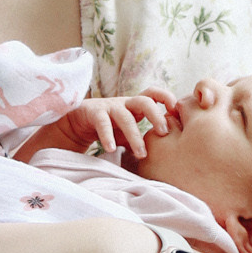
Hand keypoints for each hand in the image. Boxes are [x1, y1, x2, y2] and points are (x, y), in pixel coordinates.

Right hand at [25, 90, 178, 163]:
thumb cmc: (109, 130)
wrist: (76, 125)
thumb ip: (144, 139)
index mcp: (135, 106)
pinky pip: (102, 123)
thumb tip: (168, 158)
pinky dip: (108, 136)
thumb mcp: (128, 133)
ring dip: (135, 135)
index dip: (166, 97)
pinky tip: (112, 149)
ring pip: (125, 116)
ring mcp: (108, 107)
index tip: (176, 109)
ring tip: (141, 154)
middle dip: (156, 115)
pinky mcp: (92, 112)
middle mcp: (124, 103)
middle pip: (144, 100)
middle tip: (163, 133)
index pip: (153, 94)